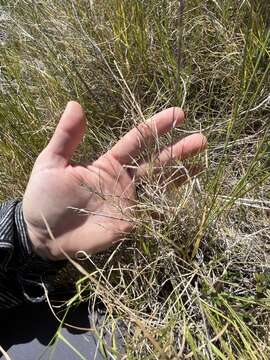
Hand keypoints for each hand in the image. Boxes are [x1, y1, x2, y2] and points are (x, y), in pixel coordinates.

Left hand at [23, 102, 206, 259]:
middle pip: (156, 161)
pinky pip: (154, 212)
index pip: (137, 141)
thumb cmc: (44, 198)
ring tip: (202, 163)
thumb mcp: (51, 163)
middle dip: (178, 150)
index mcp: (108, 164)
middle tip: (202, 139)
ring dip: (181, 174)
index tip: (178, 114)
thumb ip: (66, 137)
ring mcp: (129, 202)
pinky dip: (172, 206)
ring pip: (160, 185)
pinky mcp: (130, 222)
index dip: (157, 127)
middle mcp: (124, 180)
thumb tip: (75, 104)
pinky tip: (190, 198)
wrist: (42, 234)